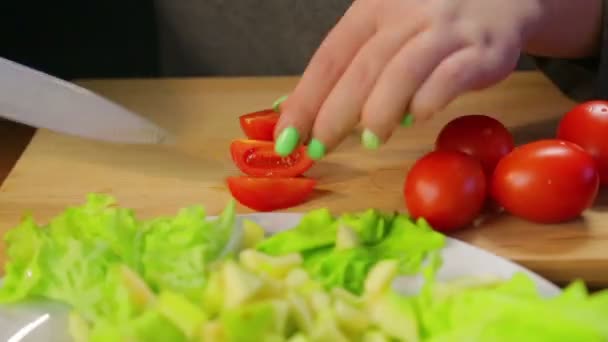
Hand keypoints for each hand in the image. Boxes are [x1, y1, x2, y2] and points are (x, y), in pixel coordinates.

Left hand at [271, 0, 593, 159]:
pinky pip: (452, 75)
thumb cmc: (429, 23)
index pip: (329, 59)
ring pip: (404, 70)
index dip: (305, 100)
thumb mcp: (385, 31)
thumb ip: (349, 68)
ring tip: (369, 141)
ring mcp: (444, 32)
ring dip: (381, 110)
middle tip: (318, 149)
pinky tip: (416, 119)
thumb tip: (300, 112)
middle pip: (362, 67)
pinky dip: (430, 99)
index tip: (286, 138)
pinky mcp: (481, 51)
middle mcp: (405, 16)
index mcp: (372, 10)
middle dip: (334, 113)